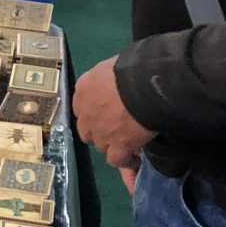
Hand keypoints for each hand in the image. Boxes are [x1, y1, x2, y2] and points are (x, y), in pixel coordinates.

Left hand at [72, 56, 154, 177]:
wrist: (143, 84)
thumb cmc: (131, 67)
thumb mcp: (112, 65)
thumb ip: (108, 77)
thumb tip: (118, 82)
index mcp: (83, 89)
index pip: (83, 106)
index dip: (95, 111)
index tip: (108, 112)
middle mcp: (86, 113)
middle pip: (87, 129)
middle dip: (99, 130)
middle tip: (117, 128)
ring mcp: (100, 132)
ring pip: (100, 145)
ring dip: (111, 144)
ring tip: (127, 143)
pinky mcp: (117, 146)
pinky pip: (117, 160)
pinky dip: (125, 161)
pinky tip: (134, 160)